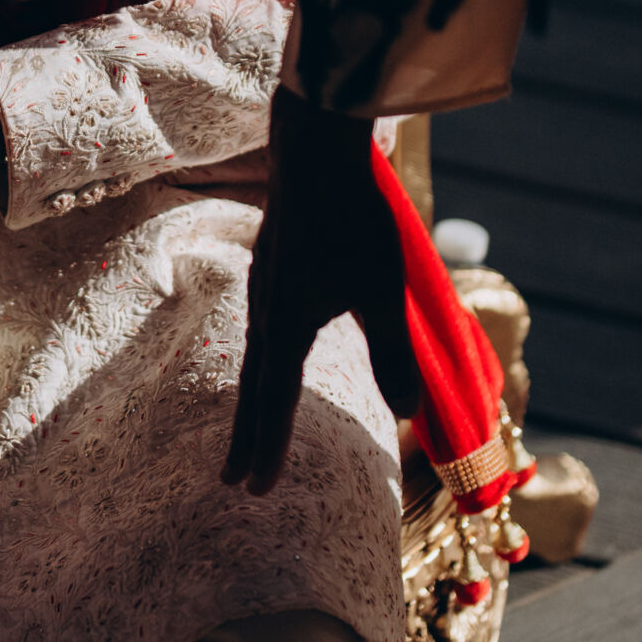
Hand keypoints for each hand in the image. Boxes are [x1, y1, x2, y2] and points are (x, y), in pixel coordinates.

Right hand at [222, 84, 419, 495]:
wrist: (313, 152)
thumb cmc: (352, 219)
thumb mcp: (381, 291)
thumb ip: (392, 353)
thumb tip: (410, 412)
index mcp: (287, 325)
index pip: (275, 400)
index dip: (268, 447)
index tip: (256, 490)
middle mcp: (266, 312)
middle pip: (253, 388)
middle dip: (245, 437)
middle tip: (231, 481)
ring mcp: (263, 288)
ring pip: (254, 359)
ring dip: (250, 401)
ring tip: (247, 430)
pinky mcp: (269, 268)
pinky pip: (259, 332)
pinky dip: (259, 364)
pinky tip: (269, 357)